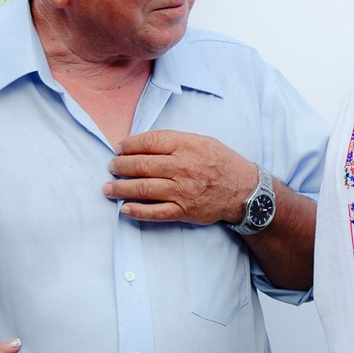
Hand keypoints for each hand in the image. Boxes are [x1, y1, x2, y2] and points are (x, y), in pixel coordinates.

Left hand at [104, 130, 256, 224]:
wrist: (245, 191)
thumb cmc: (222, 163)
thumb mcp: (203, 141)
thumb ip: (176, 141)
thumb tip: (145, 143)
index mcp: (187, 146)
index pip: (149, 142)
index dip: (129, 145)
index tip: (119, 148)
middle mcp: (183, 167)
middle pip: (141, 165)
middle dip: (120, 166)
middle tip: (111, 167)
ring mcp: (183, 190)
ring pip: (144, 188)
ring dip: (121, 188)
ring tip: (108, 188)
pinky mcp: (185, 211)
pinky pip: (156, 212)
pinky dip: (138, 211)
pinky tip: (124, 209)